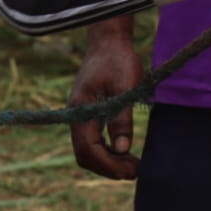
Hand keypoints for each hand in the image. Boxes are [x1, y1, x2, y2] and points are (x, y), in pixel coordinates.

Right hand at [68, 18, 141, 179]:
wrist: (109, 39)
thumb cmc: (118, 59)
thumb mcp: (124, 87)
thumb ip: (121, 118)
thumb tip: (123, 148)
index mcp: (81, 110)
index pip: (88, 150)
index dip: (109, 165)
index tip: (132, 171)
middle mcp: (75, 115)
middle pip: (84, 155)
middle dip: (108, 167)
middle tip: (135, 171)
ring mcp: (80, 114)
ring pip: (87, 149)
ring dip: (107, 160)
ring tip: (132, 163)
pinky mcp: (87, 112)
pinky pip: (91, 139)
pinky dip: (105, 150)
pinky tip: (124, 150)